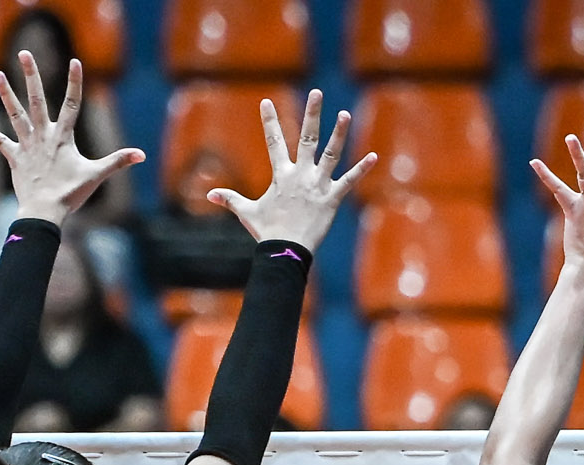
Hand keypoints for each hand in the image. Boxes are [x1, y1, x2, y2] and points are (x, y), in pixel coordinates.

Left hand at [0, 52, 143, 224]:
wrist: (44, 211)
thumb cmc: (71, 194)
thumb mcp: (96, 176)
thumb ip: (118, 161)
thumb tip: (141, 155)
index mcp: (63, 137)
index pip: (71, 103)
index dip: (74, 82)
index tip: (75, 62)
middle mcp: (43, 135)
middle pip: (36, 99)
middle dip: (30, 75)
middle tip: (24, 53)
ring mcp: (27, 145)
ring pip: (14, 114)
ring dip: (5, 94)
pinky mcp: (15, 158)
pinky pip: (0, 142)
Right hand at [208, 90, 375, 250]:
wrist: (285, 252)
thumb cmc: (267, 233)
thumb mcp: (247, 212)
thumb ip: (230, 199)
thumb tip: (209, 194)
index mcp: (281, 175)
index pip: (273, 141)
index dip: (269, 121)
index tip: (267, 101)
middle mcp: (301, 175)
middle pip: (307, 138)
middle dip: (311, 114)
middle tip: (316, 92)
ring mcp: (318, 185)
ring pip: (331, 154)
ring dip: (339, 134)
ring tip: (344, 114)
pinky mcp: (332, 199)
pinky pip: (349, 182)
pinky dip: (362, 170)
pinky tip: (374, 156)